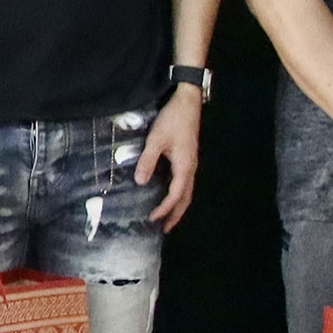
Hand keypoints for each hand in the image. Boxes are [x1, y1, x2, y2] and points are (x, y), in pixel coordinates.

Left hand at [137, 90, 201, 228]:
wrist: (188, 103)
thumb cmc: (172, 120)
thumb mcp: (156, 139)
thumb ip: (148, 160)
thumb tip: (140, 182)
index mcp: (185, 166)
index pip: (176, 195)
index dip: (165, 209)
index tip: (152, 218)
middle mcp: (191, 168)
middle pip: (186, 198)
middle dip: (176, 214)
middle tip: (164, 229)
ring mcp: (191, 163)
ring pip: (188, 191)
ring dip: (179, 206)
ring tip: (168, 218)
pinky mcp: (188, 158)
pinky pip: (186, 182)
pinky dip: (179, 194)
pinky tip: (170, 195)